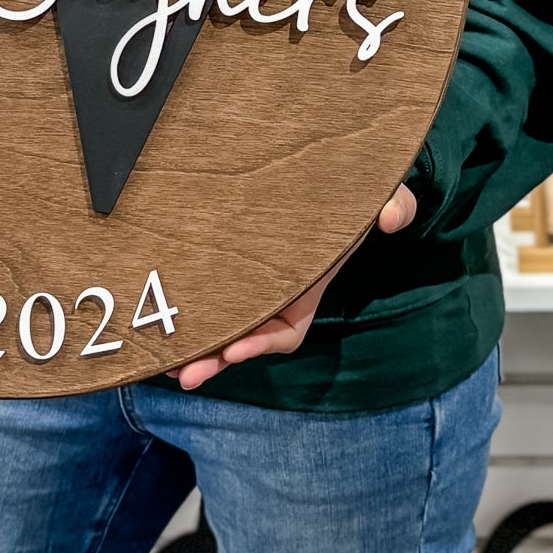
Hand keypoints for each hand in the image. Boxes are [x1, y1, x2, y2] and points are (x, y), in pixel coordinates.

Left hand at [175, 182, 416, 390]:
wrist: (324, 178)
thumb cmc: (352, 192)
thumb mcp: (379, 194)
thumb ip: (393, 204)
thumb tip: (393, 218)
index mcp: (307, 286)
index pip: (287, 328)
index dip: (263, 341)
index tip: (238, 348)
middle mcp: (275, 293)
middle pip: (245, 338)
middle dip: (217, 358)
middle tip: (187, 374)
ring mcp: (249, 282)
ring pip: (221, 326)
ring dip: (196, 347)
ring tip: (166, 364)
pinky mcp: (224, 266)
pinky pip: (206, 299)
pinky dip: (187, 315)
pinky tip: (160, 328)